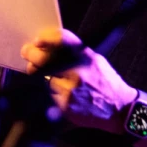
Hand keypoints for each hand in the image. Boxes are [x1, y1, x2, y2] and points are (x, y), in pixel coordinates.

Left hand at [20, 27, 136, 133]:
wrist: (120, 108)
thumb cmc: (106, 82)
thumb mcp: (95, 60)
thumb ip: (75, 52)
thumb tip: (48, 45)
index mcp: (85, 56)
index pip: (60, 40)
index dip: (45, 38)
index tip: (37, 40)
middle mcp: (77, 70)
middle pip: (44, 59)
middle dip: (31, 55)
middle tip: (27, 53)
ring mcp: (70, 89)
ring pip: (44, 78)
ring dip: (42, 75)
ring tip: (51, 76)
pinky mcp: (65, 105)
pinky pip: (49, 94)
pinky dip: (51, 92)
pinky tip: (62, 93)